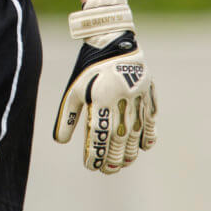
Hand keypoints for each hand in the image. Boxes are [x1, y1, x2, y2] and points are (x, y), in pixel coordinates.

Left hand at [53, 0, 156, 173]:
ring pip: (135, 131)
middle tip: (108, 170)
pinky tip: (144, 146)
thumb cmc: (88, 67)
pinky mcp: (148, 91)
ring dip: (130, 150)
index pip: (98, 134)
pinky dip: (148, 133)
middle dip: (112, 157)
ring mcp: (137, 95)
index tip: (91, 167)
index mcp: (100, 98)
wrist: (112, 39)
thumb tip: (60, 141)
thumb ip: (68, 116)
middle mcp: (120, 99)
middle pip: (119, 137)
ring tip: (124, 163)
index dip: (95, 153)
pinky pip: (150, 117)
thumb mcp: (75, 89)